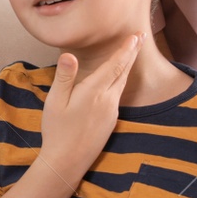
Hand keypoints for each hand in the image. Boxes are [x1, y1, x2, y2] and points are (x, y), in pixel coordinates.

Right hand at [39, 34, 141, 177]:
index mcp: (94, 92)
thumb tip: (69, 55)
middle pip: (123, 72)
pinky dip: (121, 82)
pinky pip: (118, 96)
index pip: (114, 65)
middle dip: (132, 53)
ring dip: (127, 67)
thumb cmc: (57, 130)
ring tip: (131, 54)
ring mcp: (111, 112)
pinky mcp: (111, 122)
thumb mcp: (55, 102)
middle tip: (141, 37)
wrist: (67, 161)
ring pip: (122, 84)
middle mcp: (108, 100)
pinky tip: (117, 80)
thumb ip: (64, 77)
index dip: (126, 49)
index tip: (135, 36)